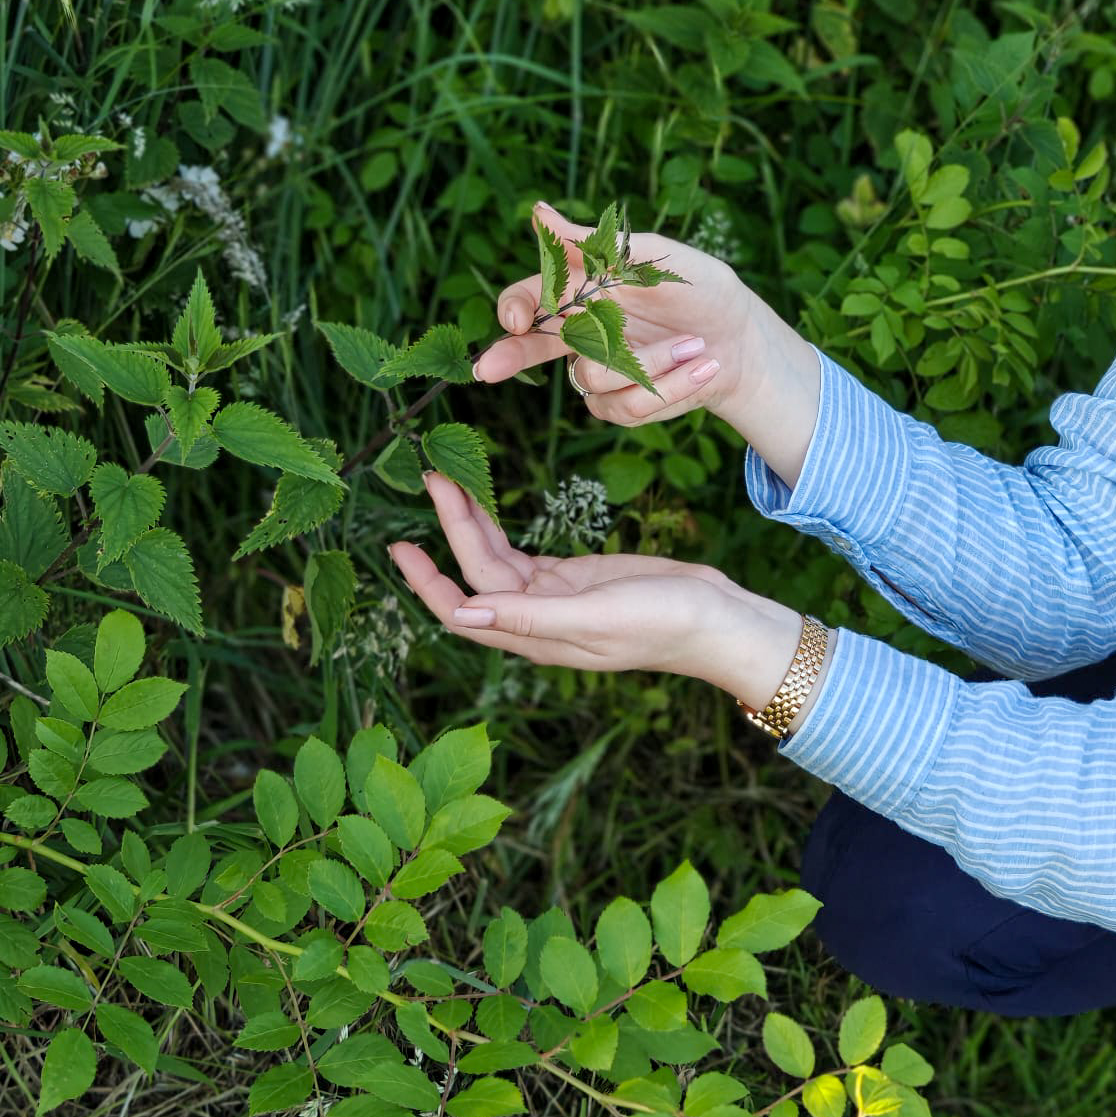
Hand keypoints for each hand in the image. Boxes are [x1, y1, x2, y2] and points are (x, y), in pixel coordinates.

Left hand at [388, 469, 751, 679]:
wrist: (717, 619)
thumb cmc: (664, 623)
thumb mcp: (596, 615)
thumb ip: (528, 617)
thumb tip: (461, 612)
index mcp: (535, 638)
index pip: (462, 611)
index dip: (427, 583)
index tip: (398, 546)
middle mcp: (536, 622)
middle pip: (476, 575)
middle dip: (450, 531)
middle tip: (433, 478)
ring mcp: (555, 600)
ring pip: (496, 562)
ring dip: (471, 527)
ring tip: (450, 482)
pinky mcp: (575, 579)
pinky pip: (522, 557)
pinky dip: (500, 532)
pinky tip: (485, 511)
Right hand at [472, 200, 766, 426]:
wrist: (744, 341)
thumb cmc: (703, 290)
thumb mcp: (654, 258)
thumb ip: (595, 243)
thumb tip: (538, 211)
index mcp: (583, 289)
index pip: (532, 295)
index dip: (515, 306)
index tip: (513, 318)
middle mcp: (582, 330)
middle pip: (528, 345)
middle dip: (508, 356)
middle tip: (487, 369)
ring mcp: (599, 370)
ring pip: (591, 378)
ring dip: (652, 363)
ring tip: (695, 345)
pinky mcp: (620, 405)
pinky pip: (622, 407)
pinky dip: (668, 386)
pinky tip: (699, 368)